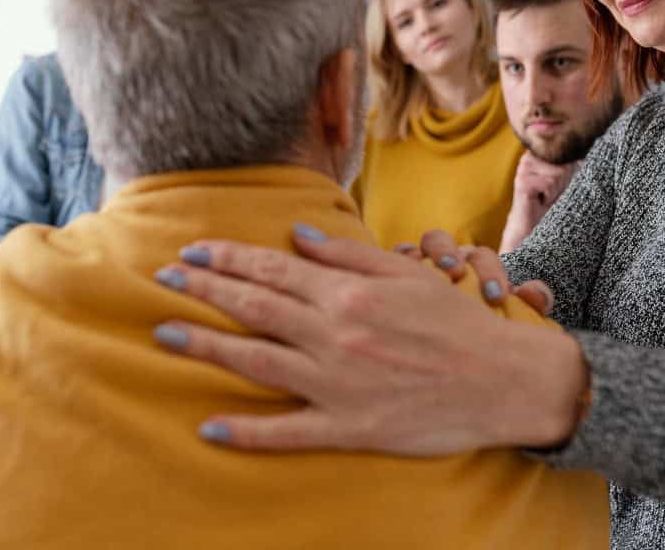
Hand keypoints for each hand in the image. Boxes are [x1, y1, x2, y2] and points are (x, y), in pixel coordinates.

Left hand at [153, 227, 585, 453]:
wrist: (501, 380)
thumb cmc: (457, 321)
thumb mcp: (406, 274)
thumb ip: (348, 254)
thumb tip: (298, 233)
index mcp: (348, 294)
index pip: (273, 270)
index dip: (227, 258)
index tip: (191, 251)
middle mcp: (334, 335)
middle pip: (254, 308)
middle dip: (204, 291)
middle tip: (163, 279)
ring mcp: (337, 385)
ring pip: (257, 362)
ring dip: (206, 347)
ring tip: (165, 335)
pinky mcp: (349, 428)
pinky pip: (287, 432)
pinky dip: (246, 431)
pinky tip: (209, 425)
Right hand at [499, 152, 578, 252]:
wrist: (532, 226)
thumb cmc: (551, 202)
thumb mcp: (564, 180)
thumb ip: (570, 164)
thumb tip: (585, 157)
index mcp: (539, 152)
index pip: (566, 153)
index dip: (569, 170)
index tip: (558, 183)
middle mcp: (529, 156)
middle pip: (563, 163)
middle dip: (563, 181)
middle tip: (550, 192)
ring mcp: (524, 168)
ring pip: (558, 173)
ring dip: (556, 190)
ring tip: (546, 197)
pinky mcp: (523, 182)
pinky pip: (549, 184)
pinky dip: (549, 196)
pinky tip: (540, 201)